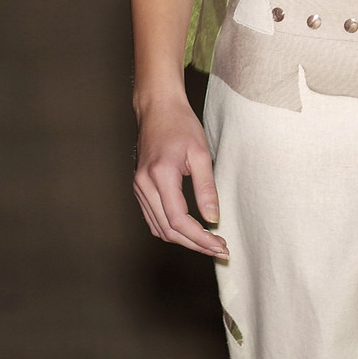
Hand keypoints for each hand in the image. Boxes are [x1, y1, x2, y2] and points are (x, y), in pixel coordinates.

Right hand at [133, 94, 227, 257]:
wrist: (158, 108)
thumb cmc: (182, 125)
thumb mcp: (201, 152)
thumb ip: (206, 187)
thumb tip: (212, 219)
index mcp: (160, 175)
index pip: (178, 219)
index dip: (199, 237)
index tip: (219, 244)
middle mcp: (144, 185)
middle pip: (168, 230)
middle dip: (195, 244)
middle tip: (219, 250)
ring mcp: (138, 187)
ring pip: (159, 228)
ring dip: (183, 240)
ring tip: (208, 244)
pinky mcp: (139, 188)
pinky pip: (153, 218)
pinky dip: (171, 230)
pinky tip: (190, 231)